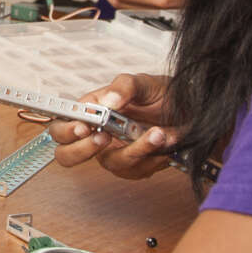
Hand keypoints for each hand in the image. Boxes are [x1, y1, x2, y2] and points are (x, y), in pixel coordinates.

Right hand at [49, 73, 178, 179]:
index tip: (84, 127)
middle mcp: (98, 134)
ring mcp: (115, 152)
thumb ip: (124, 86)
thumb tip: (108, 101)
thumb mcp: (143, 82)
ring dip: (135, 150)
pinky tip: (166, 140)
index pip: (62, 125)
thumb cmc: (161, 94)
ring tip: (157, 133)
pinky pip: (137, 170)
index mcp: (91, 111)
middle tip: (103, 138)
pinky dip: (154, 156)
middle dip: (82, 150)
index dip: (67, 130)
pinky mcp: (136, 166)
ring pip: (111, 164)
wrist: (189, 110)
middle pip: (67, 155)